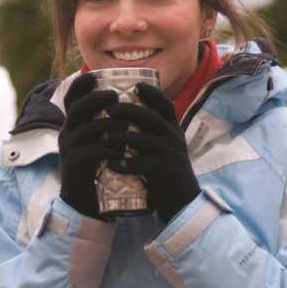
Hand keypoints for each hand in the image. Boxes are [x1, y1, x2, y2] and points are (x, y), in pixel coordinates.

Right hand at [57, 73, 122, 218]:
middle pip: (78, 107)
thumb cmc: (97, 168)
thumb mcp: (99, 143)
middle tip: (116, 96)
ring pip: (88, 128)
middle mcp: (67, 133)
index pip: (71, 98)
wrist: (84, 201)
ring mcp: (69, 148)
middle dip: (97, 98)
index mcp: (73, 125)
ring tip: (127, 126)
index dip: (80, 85)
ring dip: (110, 125)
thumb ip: (106, 126)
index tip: (95, 76)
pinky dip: (109, 150)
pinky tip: (122, 152)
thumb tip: (129, 107)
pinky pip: (92, 152)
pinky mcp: (75, 165)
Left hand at [105, 82, 200, 223]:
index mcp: (173, 130)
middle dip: (129, 110)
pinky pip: (145, 164)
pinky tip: (112, 164)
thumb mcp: (161, 149)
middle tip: (108, 110)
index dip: (152, 93)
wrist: (183, 202)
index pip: (165, 105)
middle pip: (151, 117)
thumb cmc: (165, 174)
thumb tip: (126, 120)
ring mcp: (172, 155)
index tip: (136, 85)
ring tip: (104, 138)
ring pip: (145, 139)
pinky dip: (127, 163)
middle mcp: (174, 139)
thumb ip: (149, 135)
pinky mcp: (167, 172)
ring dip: (122, 137)